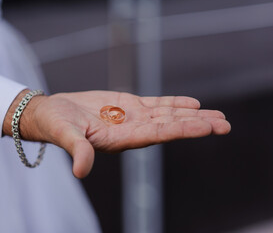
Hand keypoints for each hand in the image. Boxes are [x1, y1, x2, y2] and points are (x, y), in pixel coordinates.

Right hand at [4, 90, 230, 177]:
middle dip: (197, 125)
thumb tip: (80, 171)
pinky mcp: (127, 105)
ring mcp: (131, 117)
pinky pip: (155, 104)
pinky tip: (193, 103)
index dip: (181, 130)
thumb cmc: (54, 124)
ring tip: (217, 115)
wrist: (50, 113)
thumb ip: (76, 150)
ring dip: (192, 115)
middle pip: (169, 127)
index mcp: (118, 140)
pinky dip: (174, 103)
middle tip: (225, 124)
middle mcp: (130, 131)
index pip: (156, 135)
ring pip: (167, 115)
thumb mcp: (64, 135)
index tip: (206, 127)